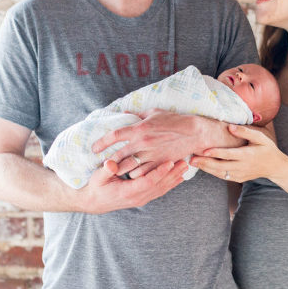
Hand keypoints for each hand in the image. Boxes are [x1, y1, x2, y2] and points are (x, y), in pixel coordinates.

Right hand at [79, 158, 186, 213]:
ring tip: (185, 167)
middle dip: (172, 174)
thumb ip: (106, 170)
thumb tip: (110, 164)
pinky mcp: (143, 199)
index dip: (159, 172)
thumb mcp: (98, 177)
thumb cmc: (96, 186)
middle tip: (184, 162)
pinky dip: (170, 184)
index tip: (169, 162)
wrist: (94, 202)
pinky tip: (178, 177)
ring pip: (161, 189)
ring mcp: (141, 199)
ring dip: (174, 178)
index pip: (148, 182)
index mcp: (127, 191)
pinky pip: (159, 191)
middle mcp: (137, 198)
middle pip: (159, 186)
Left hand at [91, 109, 205, 177]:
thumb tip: (125, 115)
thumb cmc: (173, 120)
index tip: (94, 148)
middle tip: (102, 165)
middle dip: (109, 162)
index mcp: (139, 128)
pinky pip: (143, 173)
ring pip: (129, 168)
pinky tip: (132, 175)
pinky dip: (136, 175)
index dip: (102, 142)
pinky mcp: (159, 163)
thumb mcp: (154, 113)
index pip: (115, 135)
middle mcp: (143, 142)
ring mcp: (151, 154)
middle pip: (119, 156)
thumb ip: (137, 115)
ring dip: (121, 171)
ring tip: (115, 172)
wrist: (193, 132)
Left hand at [190, 124, 287, 183]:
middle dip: (205, 163)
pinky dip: (212, 172)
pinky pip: (223, 176)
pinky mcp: (238, 178)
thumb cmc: (267, 149)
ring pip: (220, 173)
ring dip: (206, 168)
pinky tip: (203, 167)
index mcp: (248, 155)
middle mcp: (243, 167)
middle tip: (192, 159)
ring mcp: (240, 174)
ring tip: (193, 163)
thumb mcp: (260, 137)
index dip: (216, 153)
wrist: (275, 167)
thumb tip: (230, 127)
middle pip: (221, 166)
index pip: (229, 155)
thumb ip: (245, 131)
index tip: (204, 150)